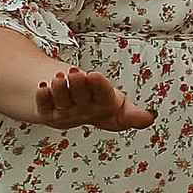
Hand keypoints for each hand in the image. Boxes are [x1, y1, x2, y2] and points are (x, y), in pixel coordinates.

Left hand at [32, 66, 155, 131]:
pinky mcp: (48, 112)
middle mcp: (84, 113)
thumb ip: (132, 114)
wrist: (69, 107)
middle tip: (76, 73)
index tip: (95, 75)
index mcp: (105, 109)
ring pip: (61, 101)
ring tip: (60, 77)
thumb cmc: (96, 101)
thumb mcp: (117, 104)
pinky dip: (42, 96)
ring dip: (60, 89)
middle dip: (79, 85)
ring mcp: (65, 113)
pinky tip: (43, 86)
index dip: (100, 88)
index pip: (104, 99)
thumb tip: (150, 119)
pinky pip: (43, 105)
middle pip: (81, 98)